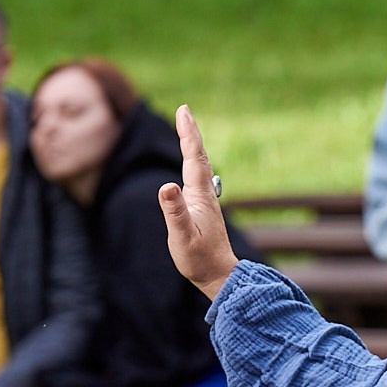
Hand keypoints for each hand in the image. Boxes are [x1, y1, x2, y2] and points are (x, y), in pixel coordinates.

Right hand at [157, 105, 240, 297]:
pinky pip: (197, 178)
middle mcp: (205, 194)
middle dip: (190, 133)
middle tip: (184, 111)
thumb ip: (174, 212)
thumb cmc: (199, 259)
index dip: (188, 133)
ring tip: (186, 130)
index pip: (193, 157)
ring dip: (192, 146)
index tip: (184, 111)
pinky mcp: (204, 210)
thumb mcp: (182, 237)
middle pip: (198, 157)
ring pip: (199, 166)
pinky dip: (192, 163)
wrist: (220, 275)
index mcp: (200, 195)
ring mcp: (205, 202)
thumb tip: (166, 185)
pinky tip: (191, 166)